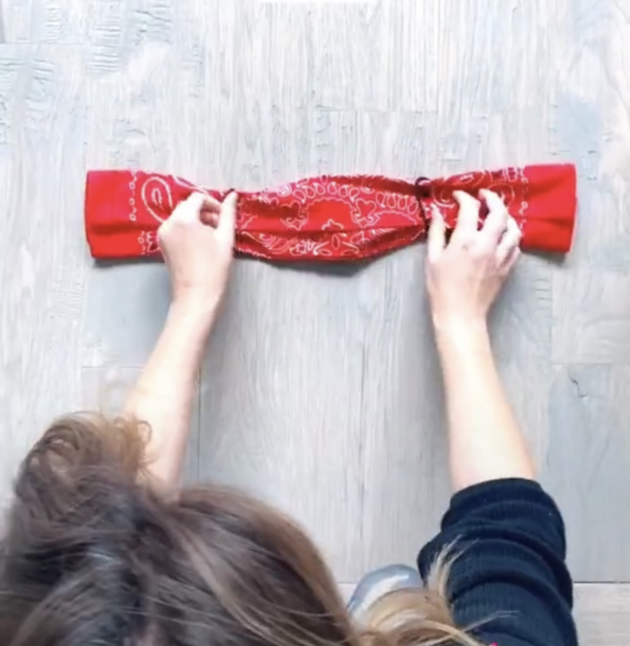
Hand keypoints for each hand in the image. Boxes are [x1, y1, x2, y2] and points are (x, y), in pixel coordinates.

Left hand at [158, 191, 237, 315]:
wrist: (196, 296)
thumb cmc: (214, 268)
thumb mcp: (225, 238)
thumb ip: (228, 213)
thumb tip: (232, 195)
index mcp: (183, 218)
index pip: (197, 198)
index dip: (213, 204)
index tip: (224, 217)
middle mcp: (168, 223)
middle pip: (188, 207)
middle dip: (205, 212)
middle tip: (220, 228)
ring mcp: (163, 235)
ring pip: (181, 218)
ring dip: (197, 221)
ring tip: (212, 238)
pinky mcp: (163, 245)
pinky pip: (176, 229)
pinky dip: (188, 230)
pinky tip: (201, 245)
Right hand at [426, 189, 521, 330]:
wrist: (460, 315)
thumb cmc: (441, 288)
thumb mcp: (433, 258)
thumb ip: (436, 232)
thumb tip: (436, 211)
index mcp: (466, 240)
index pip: (470, 208)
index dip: (464, 197)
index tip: (458, 196)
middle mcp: (487, 244)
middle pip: (499, 212)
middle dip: (493, 199)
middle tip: (484, 195)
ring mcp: (500, 256)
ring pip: (513, 229)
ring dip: (506, 217)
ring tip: (497, 215)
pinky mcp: (507, 268)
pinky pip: (515, 246)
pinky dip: (510, 237)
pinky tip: (502, 238)